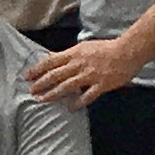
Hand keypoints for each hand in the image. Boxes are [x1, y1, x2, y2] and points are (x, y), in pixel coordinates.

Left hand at [27, 32, 142, 105]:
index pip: (50, 62)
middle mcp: (79, 64)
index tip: (27, 76)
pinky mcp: (101, 85)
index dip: (37, 69)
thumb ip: (67, 54)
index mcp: (74, 54)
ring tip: (42, 99)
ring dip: (53, 94)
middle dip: (41, 83)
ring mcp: (90, 75)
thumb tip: (50, 56)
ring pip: (67, 86)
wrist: (127, 51)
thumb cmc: (105, 48)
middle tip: (31, 90)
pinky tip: (70, 108)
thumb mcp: (83, 47)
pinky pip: (87, 96)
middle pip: (55, 75)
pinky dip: (77, 103)